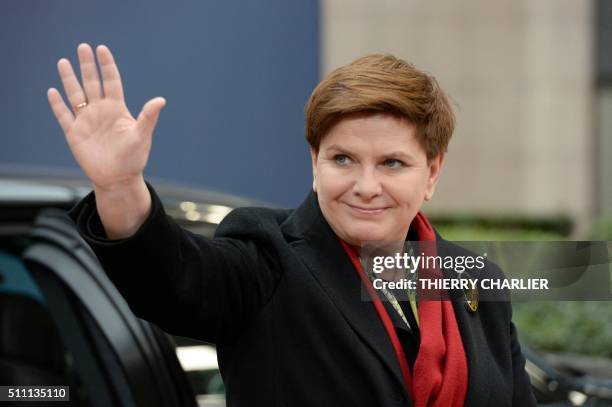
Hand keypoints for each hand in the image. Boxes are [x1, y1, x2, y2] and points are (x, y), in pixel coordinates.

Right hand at [47, 43, 165, 190]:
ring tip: (63, 61)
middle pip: (92, 83)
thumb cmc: (134, 158)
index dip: (107, 66)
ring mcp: (87, 121)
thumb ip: (148, 117)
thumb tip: (161, 100)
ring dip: (69, 79)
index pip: (111, 81)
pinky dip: (58, 104)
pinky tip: (53, 91)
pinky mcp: (74, 134)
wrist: (118, 179)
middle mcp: (101, 111)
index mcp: (117, 109)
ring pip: (76, 95)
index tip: (102, 49)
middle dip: (87, 65)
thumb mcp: (141, 135)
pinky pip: (64, 116)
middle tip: (83, 46)